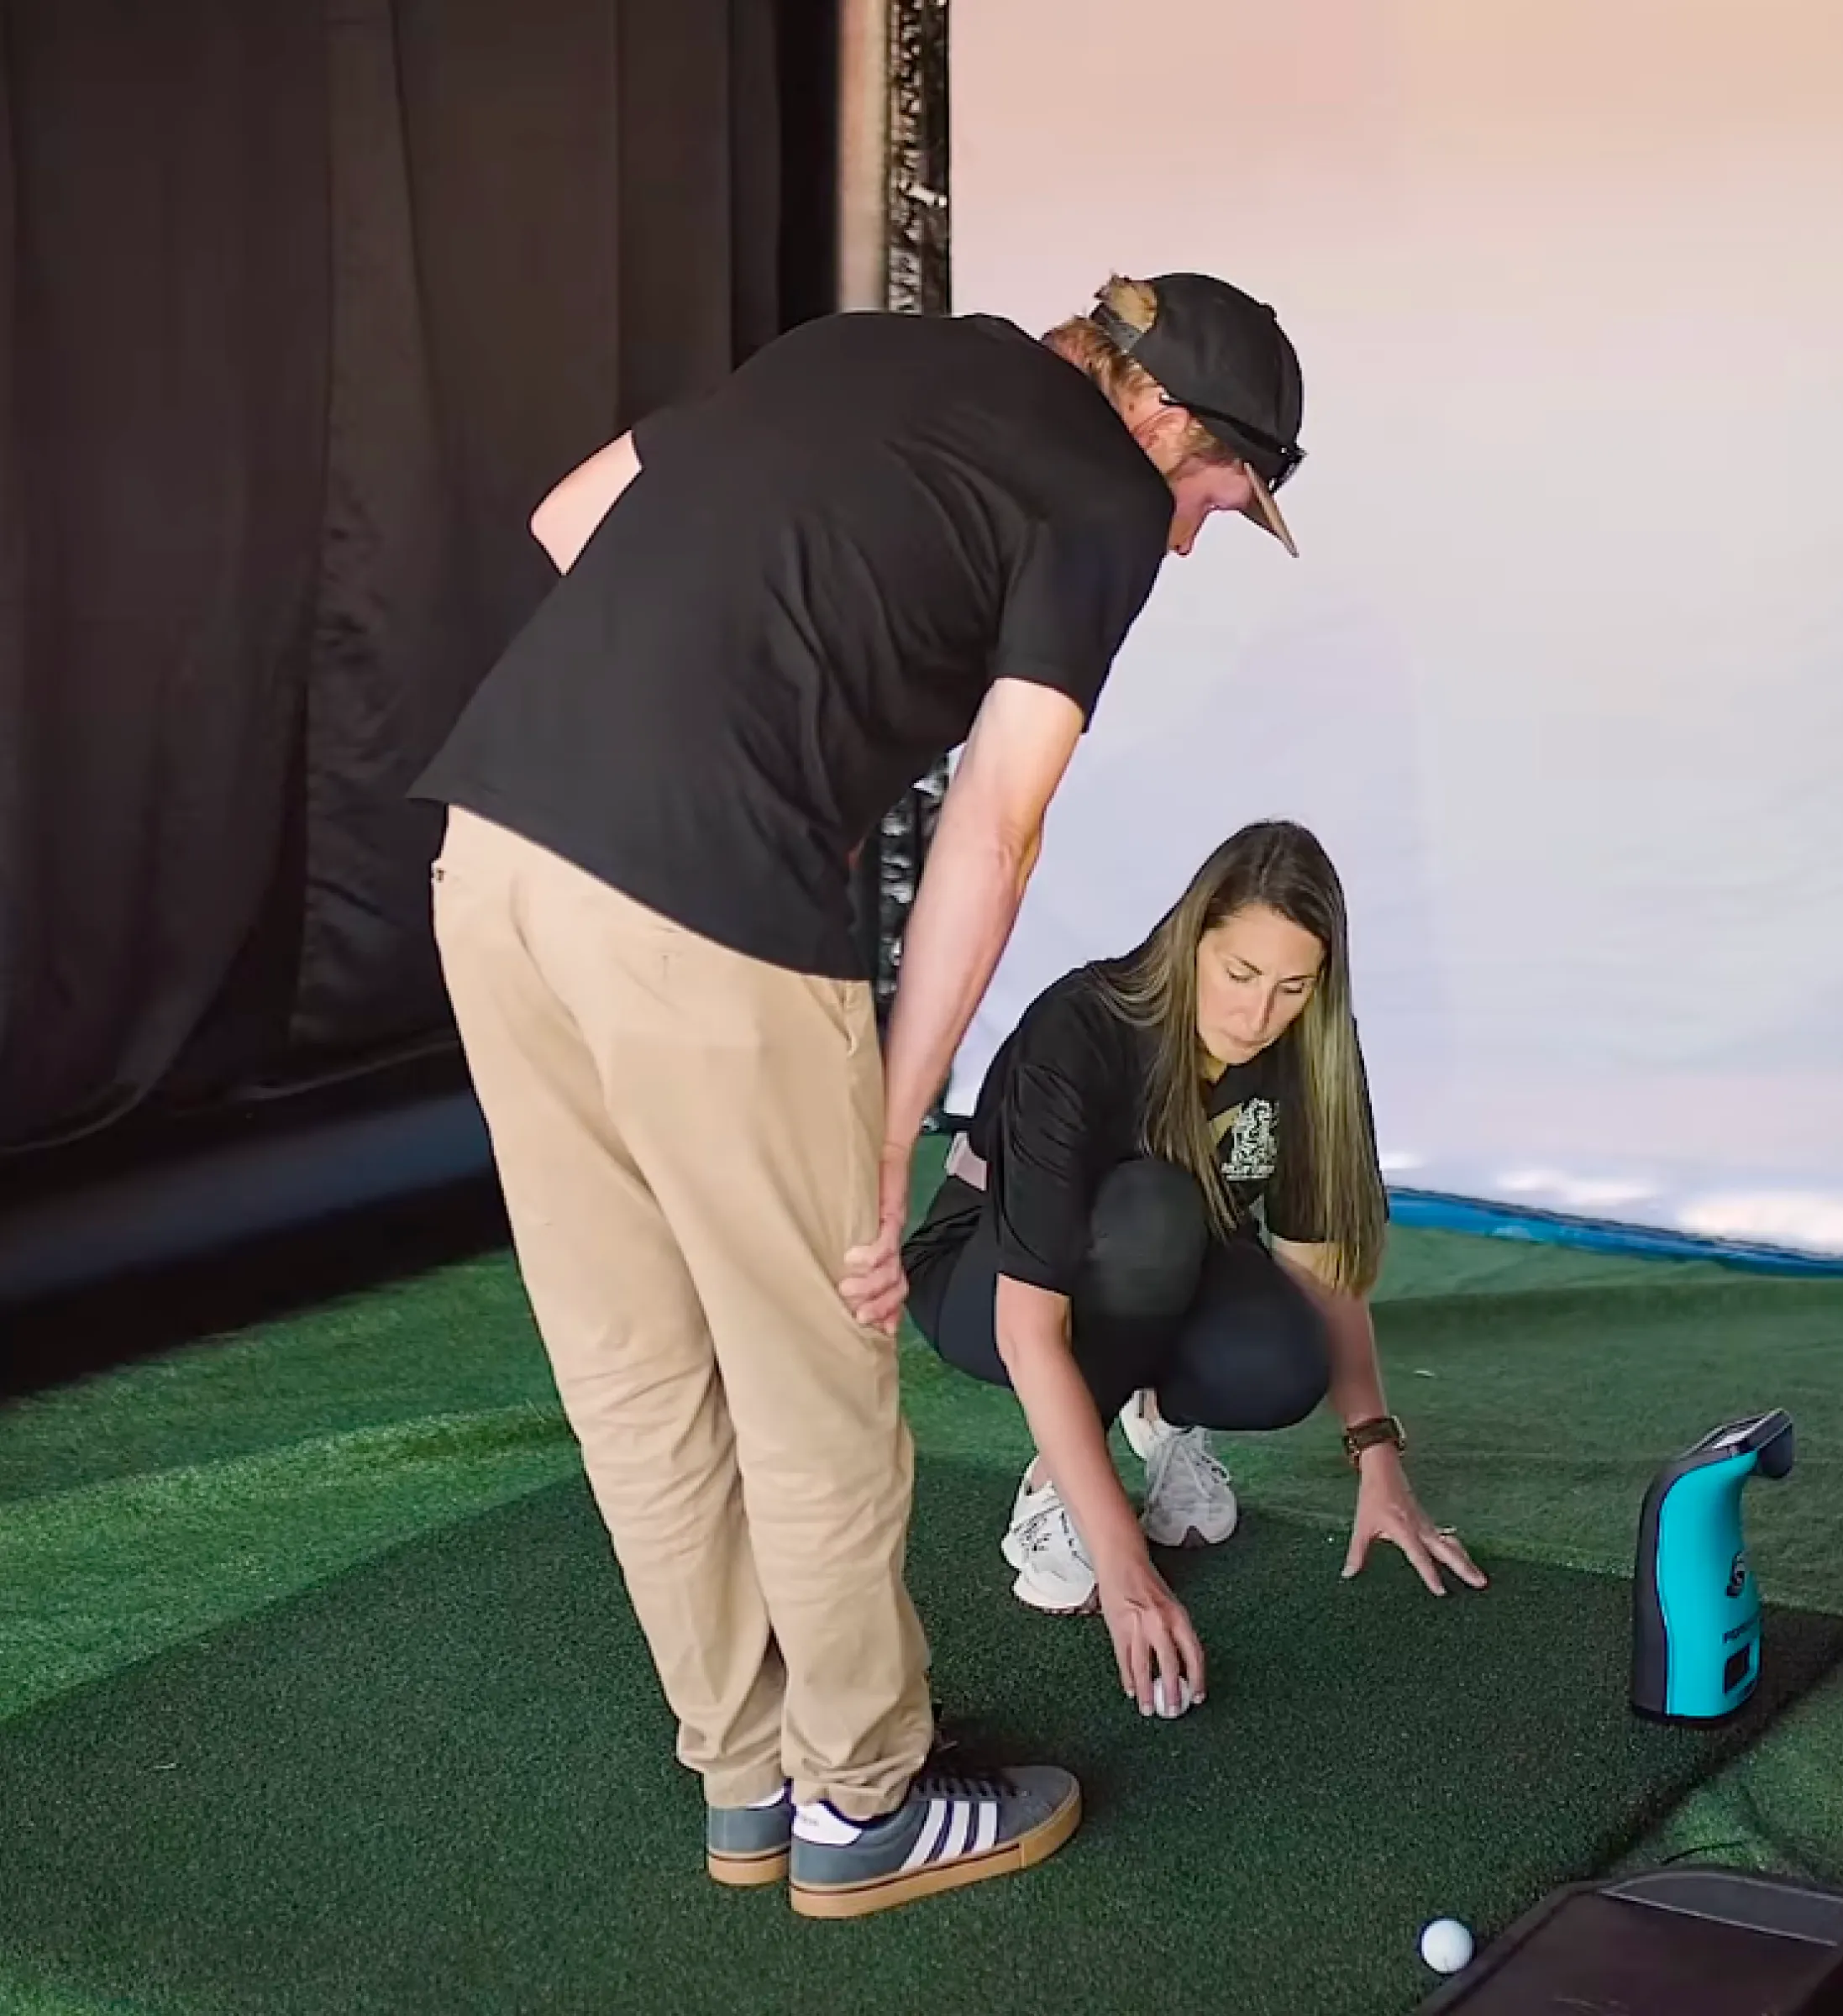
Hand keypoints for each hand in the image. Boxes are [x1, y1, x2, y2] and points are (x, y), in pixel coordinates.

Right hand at [838, 1141, 911, 1335]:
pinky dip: (871, 1257)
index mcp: (885, 1246)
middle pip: (897, 1287)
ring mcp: (893, 1228)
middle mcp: (892, 1241)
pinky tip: (853, 1259)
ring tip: (847, 1290)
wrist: (886, 1138)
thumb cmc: (864, 1174)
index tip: (880, 1332)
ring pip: (891, 1272)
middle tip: (858, 1317)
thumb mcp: (850, 1211)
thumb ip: (840, 1235)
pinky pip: (885, 1243)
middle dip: (879, 1308)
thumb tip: (820, 1259)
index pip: (895, 1288)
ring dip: (871, 1287)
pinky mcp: (892, 1211)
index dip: (890, 1312)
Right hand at [1097, 1549, 1206, 1717]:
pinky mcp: (1118, 1629)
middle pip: (1169, 1664)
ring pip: (1143, 1668)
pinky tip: (1131, 1691)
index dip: (1197, 1678)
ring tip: (1149, 1709)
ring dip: (1147, 1692)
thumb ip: (1176, 1632)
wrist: (1122, 1563)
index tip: (1197, 1696)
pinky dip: (1128, 1678)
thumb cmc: (1147, 1583)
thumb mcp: (1170, 1605)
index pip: (1193, 1654)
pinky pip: (1124, 1660)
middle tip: (1173, 1710)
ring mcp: (1137, 1627)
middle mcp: (1159, 1622)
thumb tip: (1182, 1665)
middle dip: (1171, 1691)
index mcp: (1178, 1616)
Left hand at [1343, 1450, 1487, 1595]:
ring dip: (1465, 1560)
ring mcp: (1427, 1524)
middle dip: (1463, 1567)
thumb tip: (1347, 1573)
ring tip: (1480, 1578)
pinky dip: (1457, 1549)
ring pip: (1450, 1544)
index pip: (1419, 1555)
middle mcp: (1420, 1528)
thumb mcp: (1362, 1525)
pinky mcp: (1428, 1522)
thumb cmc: (1372, 1497)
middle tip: (1480, 1583)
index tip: (1441, 1591)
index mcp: (1403, 1529)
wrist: (1383, 1470)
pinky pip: (1446, 1538)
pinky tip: (1466, 1559)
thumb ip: (1357, 1552)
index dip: (1429, 1573)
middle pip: (1446, 1550)